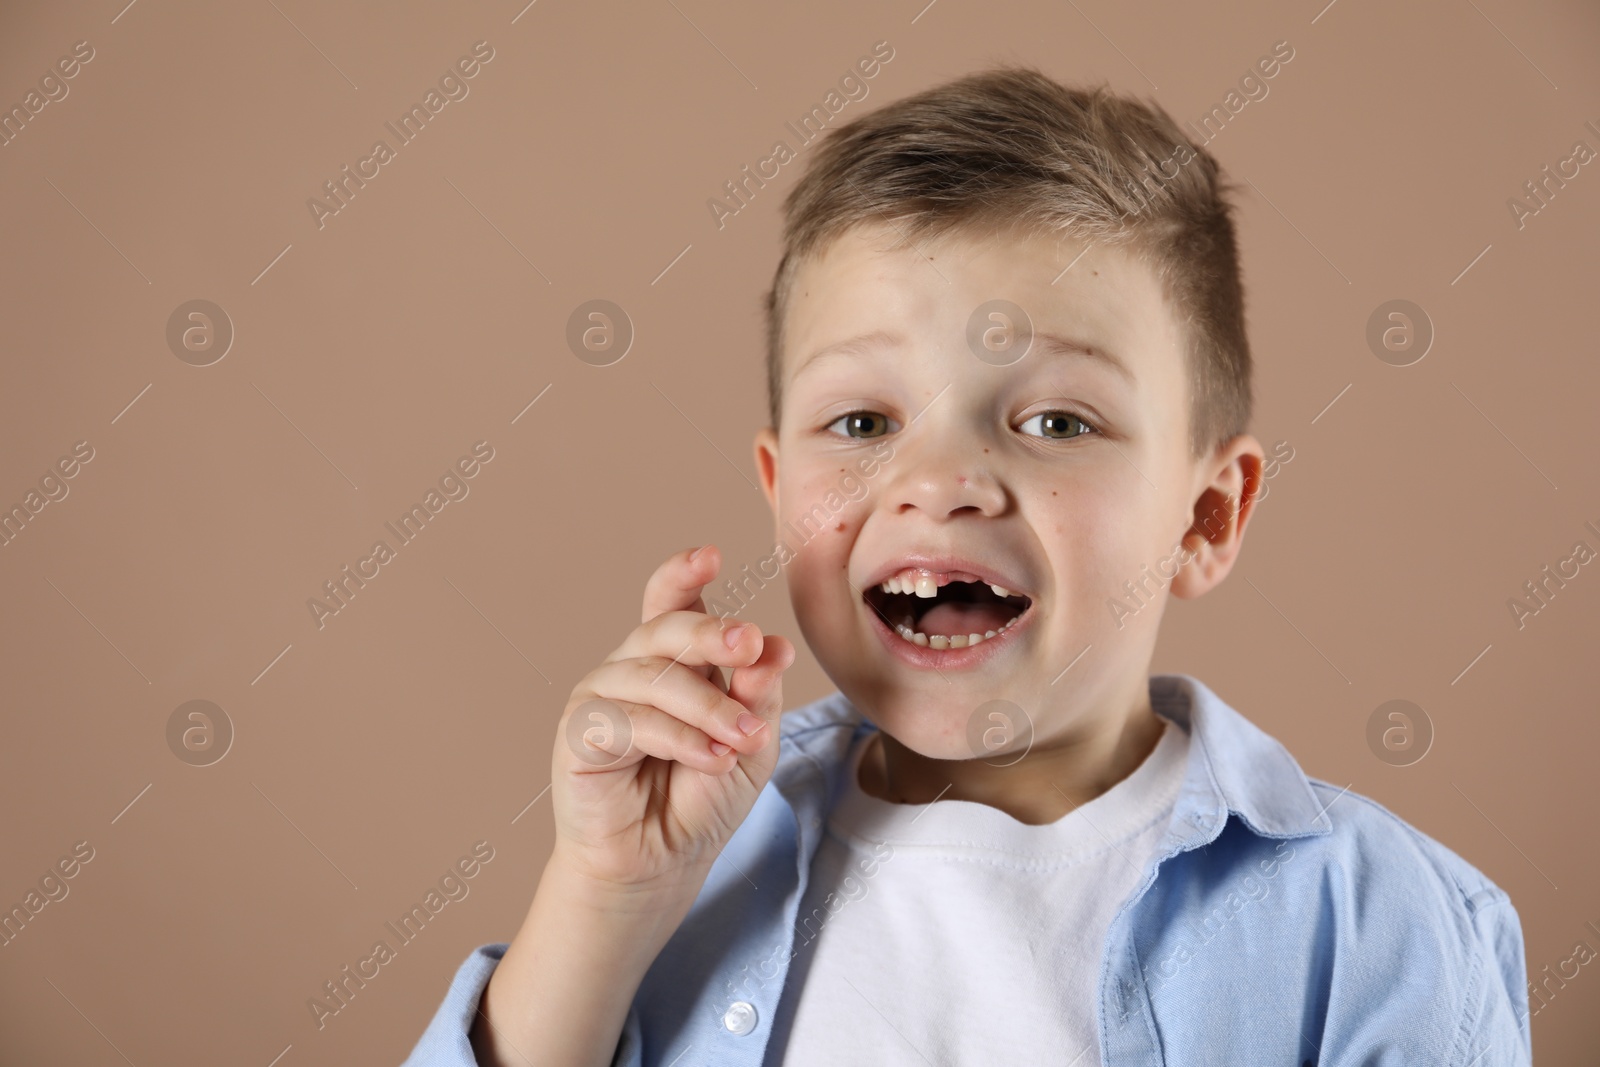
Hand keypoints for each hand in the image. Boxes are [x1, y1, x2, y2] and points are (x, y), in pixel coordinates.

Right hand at [548, 544, 795, 894]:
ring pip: (656, 676)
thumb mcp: (748, 744)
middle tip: (752, 648)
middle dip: (714, 634)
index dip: (683, 575)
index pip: (670, 604)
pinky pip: (633, 719)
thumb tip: (774, 647)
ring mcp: (600, 697)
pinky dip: (679, 737)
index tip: (710, 555)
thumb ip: (757, 695)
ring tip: (742, 739)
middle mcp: (631, 668)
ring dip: (709, 707)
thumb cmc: (700, 800)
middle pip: (666, 629)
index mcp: (671, 662)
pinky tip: (709, 758)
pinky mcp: (580, 733)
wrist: (663, 865)